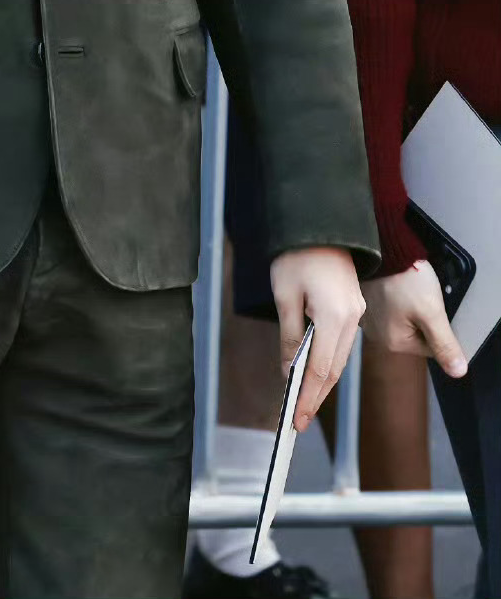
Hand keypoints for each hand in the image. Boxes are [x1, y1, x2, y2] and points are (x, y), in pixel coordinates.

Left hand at [270, 247, 365, 431]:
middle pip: (334, 369)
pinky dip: (328, 362)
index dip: (308, 396)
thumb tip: (289, 372)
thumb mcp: (285, 296)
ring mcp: (356, 312)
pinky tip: (314, 373)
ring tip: (303, 403)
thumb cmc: (296, 255)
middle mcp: (352, 318)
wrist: (319, 222)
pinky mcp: (354, 307)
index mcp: (334, 315)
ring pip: (340, 358)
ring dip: (322, 381)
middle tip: (297, 420)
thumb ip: (290, 337)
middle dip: (316, 396)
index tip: (296, 418)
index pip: (320, 368)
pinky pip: (341, 343)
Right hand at [362, 262, 468, 377]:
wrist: (381, 246)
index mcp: (392, 342)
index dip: (437, 327)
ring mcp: (369, 318)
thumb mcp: (432, 312)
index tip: (432, 307)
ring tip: (407, 288)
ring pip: (402, 320)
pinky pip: (389, 308)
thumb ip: (444, 343)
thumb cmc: (403, 278)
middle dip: (422, 317)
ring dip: (409, 308)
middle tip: (419, 296)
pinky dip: (395, 298)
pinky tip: (396, 286)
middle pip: (415, 334)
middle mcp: (376, 335)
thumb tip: (457, 371)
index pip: (429, 347)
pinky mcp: (366, 302)